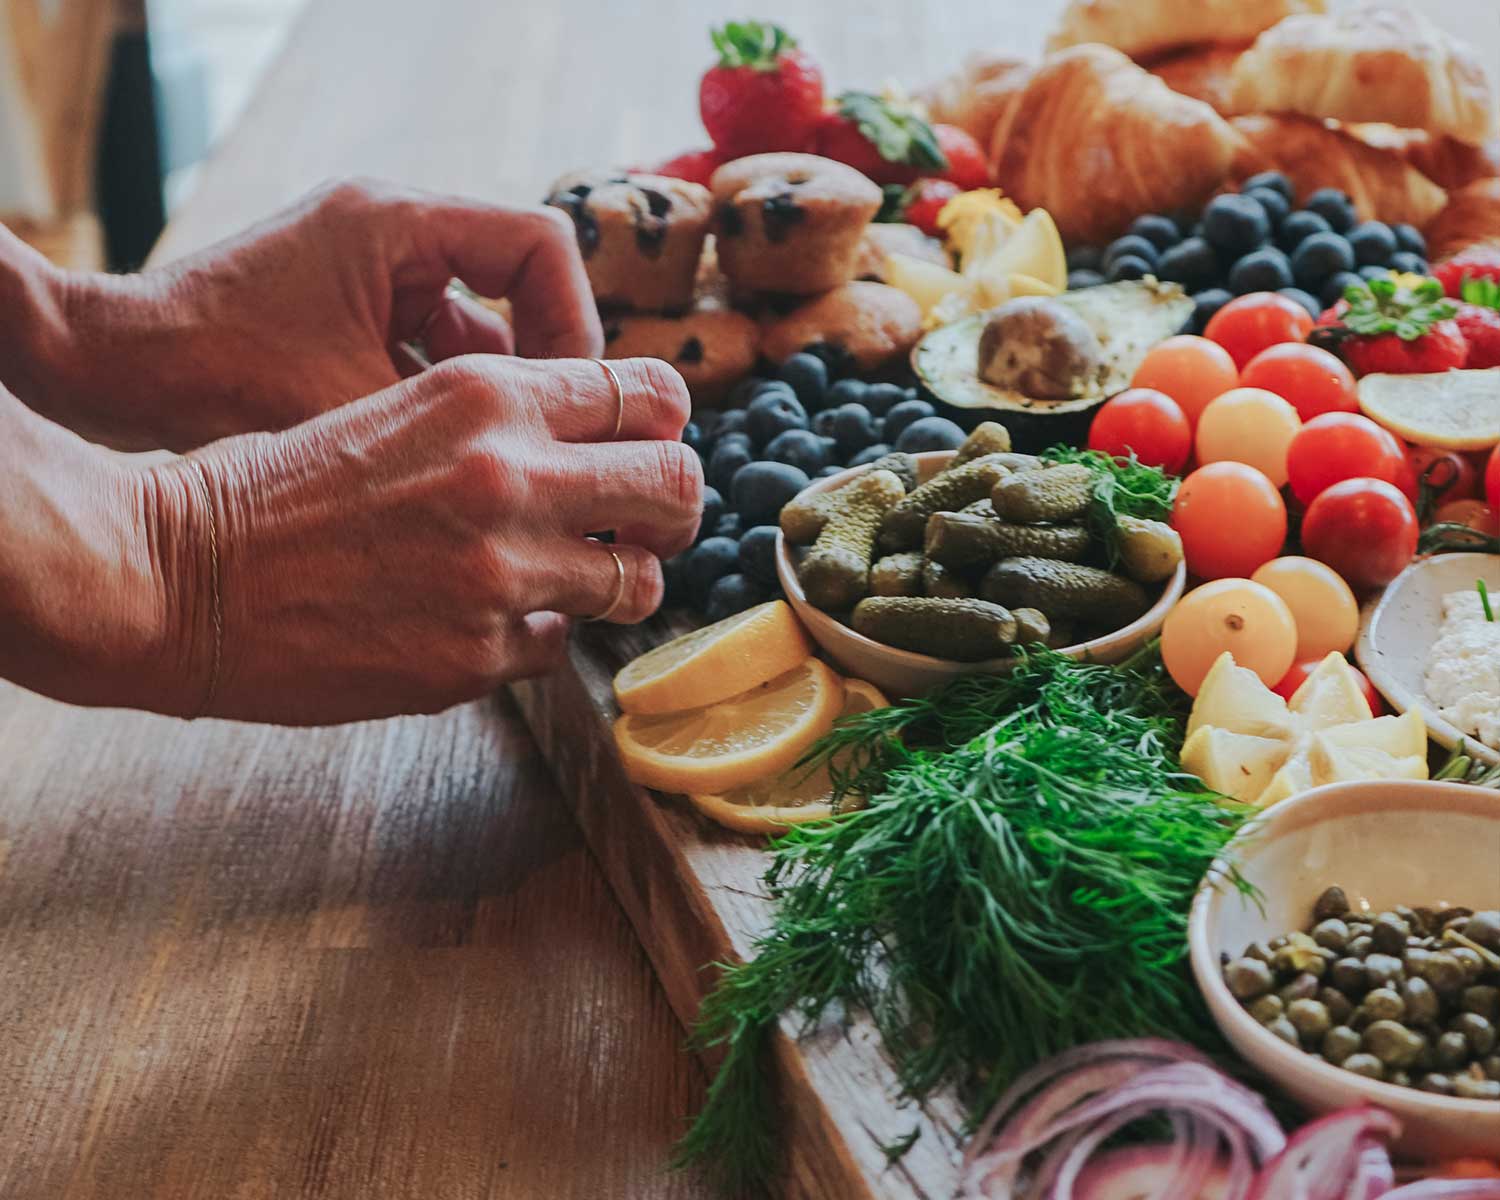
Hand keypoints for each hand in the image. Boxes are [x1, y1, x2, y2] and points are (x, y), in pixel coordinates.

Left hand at [26, 179, 601, 449]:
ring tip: (498, 455)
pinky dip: (444, 396)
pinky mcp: (347, 307)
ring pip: (476, 321)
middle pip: (518, 282)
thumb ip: (457, 423)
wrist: (112, 372)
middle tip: (553, 436)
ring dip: (493, 387)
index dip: (573, 324)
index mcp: (399, 223)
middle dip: (541, 363)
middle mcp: (390, 230)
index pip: (542, 247)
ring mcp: (368, 268)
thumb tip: (548, 468)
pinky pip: (429, 343)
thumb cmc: (216, 377)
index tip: (572, 398)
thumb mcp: (355, 407)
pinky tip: (440, 456)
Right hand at [135, 355, 698, 723]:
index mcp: (488, 393)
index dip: (663, 428)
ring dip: (618, 583)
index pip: (649, 393)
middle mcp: (510, 475)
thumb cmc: (278, 482)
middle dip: (673, 507)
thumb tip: (600, 445)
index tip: (649, 451)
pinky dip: (536, 636)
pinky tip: (484, 621)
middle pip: (676, 484)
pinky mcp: (475, 655)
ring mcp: (499, 571)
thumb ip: (504, 419)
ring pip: (638, 582)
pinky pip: (557, 647)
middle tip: (647, 524)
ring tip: (578, 582)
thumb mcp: (399, 405)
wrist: (176, 570)